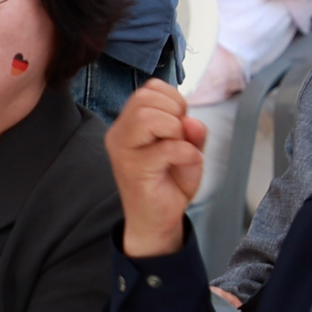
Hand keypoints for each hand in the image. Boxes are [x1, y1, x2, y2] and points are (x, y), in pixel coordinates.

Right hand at [106, 80, 207, 256]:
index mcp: (128, 124)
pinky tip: (186, 163)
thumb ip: (192, 131)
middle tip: (180, 136)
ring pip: (146, 116)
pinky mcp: (133, 170)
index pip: (148, 89)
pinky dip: (185, 153)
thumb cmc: (168, 183)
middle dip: (174, 111)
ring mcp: (122, 152)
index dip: (173, 99)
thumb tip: (191, 121)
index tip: (180, 123)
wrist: (157, 221)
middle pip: (144, 98)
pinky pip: (164, 148)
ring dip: (175, 129)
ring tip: (179, 148)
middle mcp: (119, 134)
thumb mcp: (188, 149)